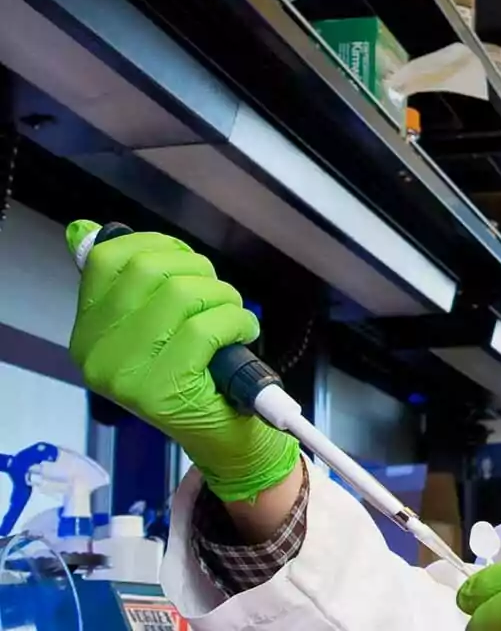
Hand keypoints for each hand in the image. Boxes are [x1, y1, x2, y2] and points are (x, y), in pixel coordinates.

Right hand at [66, 220, 297, 503]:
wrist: (225, 439)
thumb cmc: (198, 375)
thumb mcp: (157, 329)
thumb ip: (134, 285)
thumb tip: (96, 230)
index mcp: (89, 333)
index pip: (108, 260)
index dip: (158, 246)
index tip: (187, 261)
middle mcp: (96, 353)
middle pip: (150, 268)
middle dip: (199, 271)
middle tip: (218, 296)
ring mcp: (125, 375)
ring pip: (182, 293)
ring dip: (223, 298)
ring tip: (231, 320)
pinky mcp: (162, 390)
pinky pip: (207, 326)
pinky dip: (237, 322)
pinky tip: (242, 335)